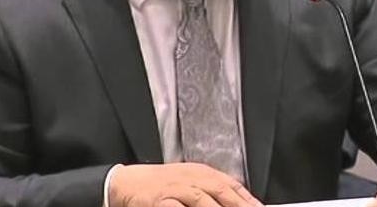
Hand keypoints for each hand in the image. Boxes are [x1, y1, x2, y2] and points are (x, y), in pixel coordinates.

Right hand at [108, 163, 263, 206]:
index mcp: (201, 173)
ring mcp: (176, 189)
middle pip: (220, 192)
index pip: (231, 185)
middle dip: (238, 205)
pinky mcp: (160, 201)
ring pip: (202, 200)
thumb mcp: (189, 181)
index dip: (248, 199)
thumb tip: (239, 199)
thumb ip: (212, 189)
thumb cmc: (161, 184)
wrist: (128, 183)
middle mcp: (191, 179)